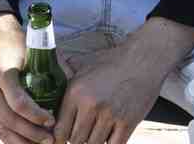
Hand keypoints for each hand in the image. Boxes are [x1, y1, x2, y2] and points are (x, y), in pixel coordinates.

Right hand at [0, 13, 56, 143]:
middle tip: (50, 140)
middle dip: (30, 133)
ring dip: (20, 140)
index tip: (52, 121)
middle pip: (8, 119)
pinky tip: (25, 142)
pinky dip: (9, 137)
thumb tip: (74, 82)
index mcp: (2, 72)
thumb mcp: (33, 49)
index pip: (18, 102)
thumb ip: (52, 65)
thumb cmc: (16, 41)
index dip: (35, 115)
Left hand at [53, 17, 193, 143]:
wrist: (145, 58)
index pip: (60, 130)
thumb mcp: (84, 68)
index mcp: (76, 93)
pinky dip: (111, 143)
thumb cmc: (113, 63)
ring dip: (95, 142)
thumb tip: (47, 91)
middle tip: (83, 135)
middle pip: (76, 140)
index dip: (60, 138)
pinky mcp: (128, 122)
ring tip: (97, 133)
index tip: (64, 139)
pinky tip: (110, 136)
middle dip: (78, 140)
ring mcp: (110, 115)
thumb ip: (64, 83)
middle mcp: (91, 105)